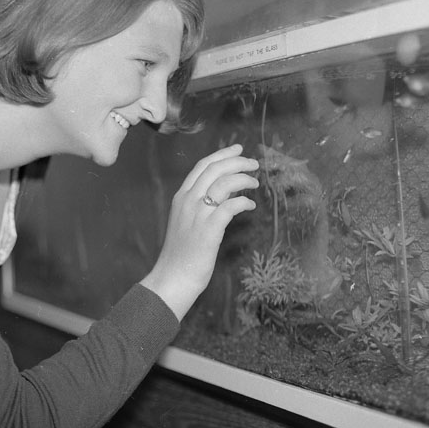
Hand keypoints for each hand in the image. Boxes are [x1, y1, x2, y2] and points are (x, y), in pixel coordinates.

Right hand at [141, 144, 258, 319]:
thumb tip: (229, 187)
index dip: (222, 154)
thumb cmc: (183, 252)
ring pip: (224, 183)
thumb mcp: (190, 221)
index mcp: (181, 197)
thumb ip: (205, 202)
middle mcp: (187, 201)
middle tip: (254, 163)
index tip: (238, 149)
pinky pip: (231, 206)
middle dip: (237, 162)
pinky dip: (243, 202)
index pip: (202, 166)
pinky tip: (251, 206)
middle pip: (215, 169)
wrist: (172, 277)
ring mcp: (197, 214)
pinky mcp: (209, 229)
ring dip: (243, 179)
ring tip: (255, 183)